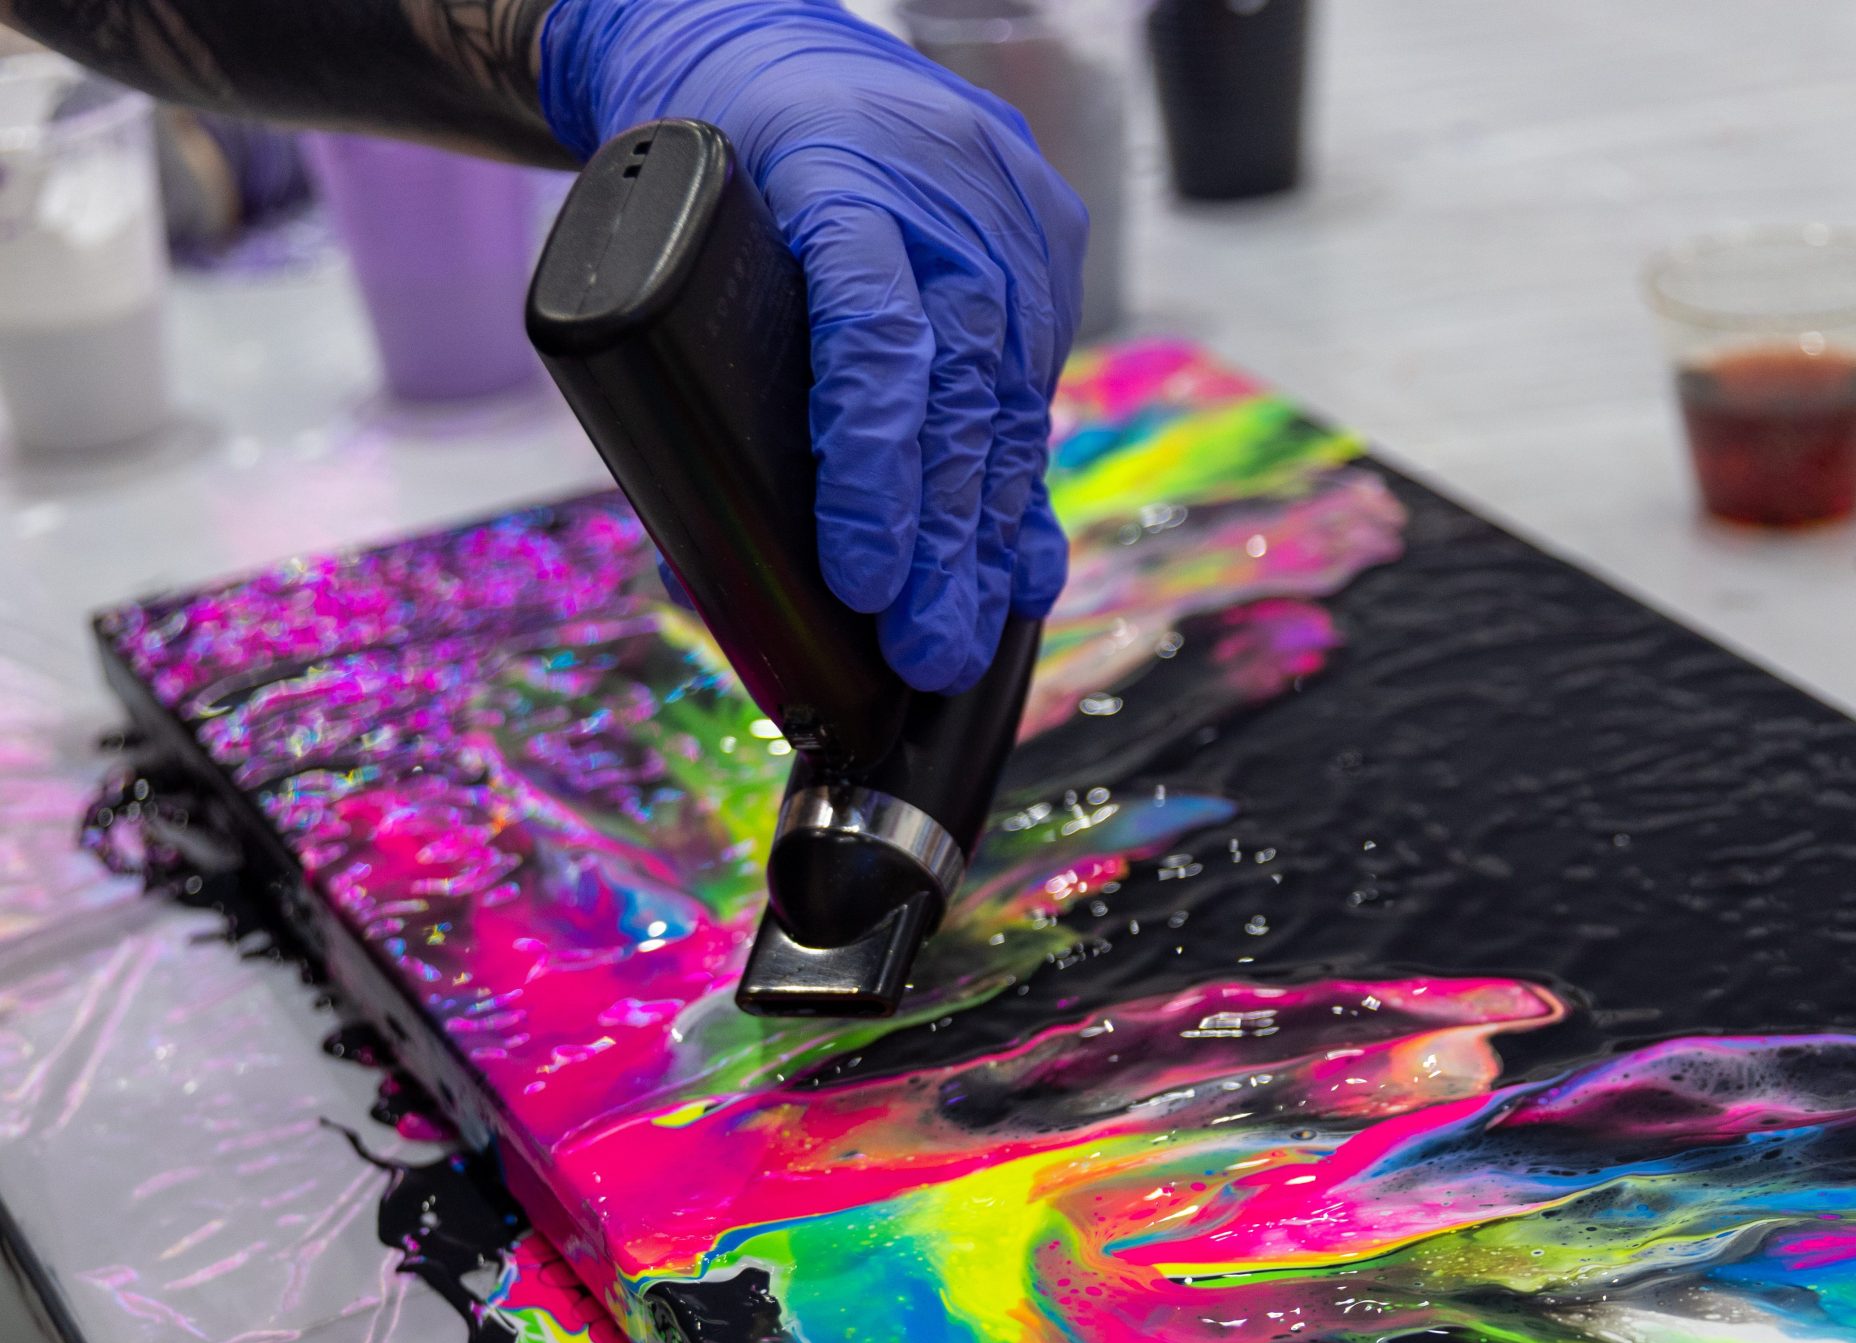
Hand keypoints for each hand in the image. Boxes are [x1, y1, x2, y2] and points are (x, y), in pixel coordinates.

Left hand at [540, 0, 1085, 693]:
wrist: (791, 47)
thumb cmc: (719, 156)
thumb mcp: (685, 239)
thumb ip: (705, 378)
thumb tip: (714, 562)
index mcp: (846, 180)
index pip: (874, 335)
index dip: (871, 467)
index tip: (861, 574)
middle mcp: (951, 207)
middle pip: (955, 399)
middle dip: (938, 545)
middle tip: (921, 650)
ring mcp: (1015, 230)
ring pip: (1006, 410)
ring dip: (980, 545)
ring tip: (958, 643)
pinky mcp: (1051, 255)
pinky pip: (1033, 397)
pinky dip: (1017, 498)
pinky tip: (1019, 577)